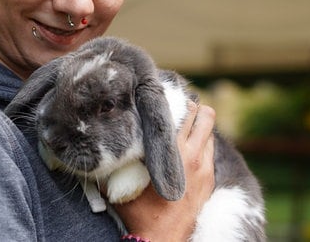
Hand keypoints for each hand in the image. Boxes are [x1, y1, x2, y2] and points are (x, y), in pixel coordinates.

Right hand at [113, 102, 215, 240]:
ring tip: (180, 127)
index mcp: (174, 153)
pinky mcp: (210, 180)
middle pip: (206, 115)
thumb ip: (112, 162)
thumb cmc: (139, 213)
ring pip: (210, 132)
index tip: (163, 97)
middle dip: (192, 107)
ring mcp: (206, 169)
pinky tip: (184, 148)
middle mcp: (195, 157)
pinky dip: (202, 143)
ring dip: (198, 125)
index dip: (176, 99)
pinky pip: (210, 150)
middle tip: (175, 109)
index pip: (185, 111)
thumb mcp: (121, 184)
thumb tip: (99, 141)